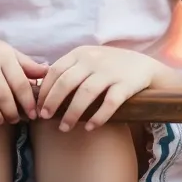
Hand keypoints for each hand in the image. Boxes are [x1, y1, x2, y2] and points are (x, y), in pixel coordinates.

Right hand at [0, 33, 47, 124]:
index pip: (20, 83)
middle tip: (15, 120)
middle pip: (3, 94)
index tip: (34, 115)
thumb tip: (47, 72)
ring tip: (0, 121)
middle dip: (11, 112)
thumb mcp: (7, 53)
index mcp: (4, 55)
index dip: (28, 102)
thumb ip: (26, 64)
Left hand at [36, 45, 159, 131]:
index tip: (37, 107)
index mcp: (80, 53)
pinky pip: (110, 103)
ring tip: (64, 127)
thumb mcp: (87, 59)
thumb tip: (40, 89)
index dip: (44, 90)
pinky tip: (90, 128)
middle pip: (67, 82)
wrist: (144, 66)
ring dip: (72, 113)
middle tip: (45, 118)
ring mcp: (110, 72)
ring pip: (86, 94)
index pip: (55, 71)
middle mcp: (94, 60)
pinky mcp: (126, 85)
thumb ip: (68, 69)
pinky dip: (98, 117)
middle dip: (52, 102)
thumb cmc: (108, 66)